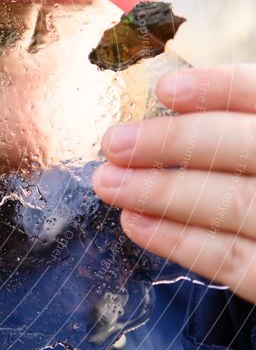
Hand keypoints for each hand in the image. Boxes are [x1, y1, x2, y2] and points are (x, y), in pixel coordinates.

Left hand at [92, 65, 255, 303]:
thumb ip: (243, 128)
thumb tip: (182, 105)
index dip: (222, 88)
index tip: (166, 88)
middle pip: (247, 148)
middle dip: (175, 142)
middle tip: (114, 142)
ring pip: (236, 204)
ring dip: (162, 192)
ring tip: (109, 183)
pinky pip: (233, 261)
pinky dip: (179, 241)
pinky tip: (135, 223)